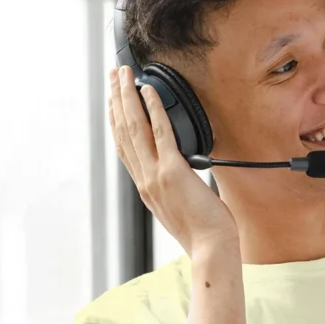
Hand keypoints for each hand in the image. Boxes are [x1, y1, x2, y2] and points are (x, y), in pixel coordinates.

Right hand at [108, 66, 238, 257]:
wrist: (211, 249)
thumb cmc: (204, 232)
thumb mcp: (181, 207)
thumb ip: (176, 187)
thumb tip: (184, 172)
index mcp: (145, 187)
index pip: (124, 147)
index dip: (116, 120)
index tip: (114, 101)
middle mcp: (144, 179)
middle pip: (123, 132)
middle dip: (117, 100)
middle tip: (113, 76)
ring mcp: (156, 175)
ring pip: (135, 128)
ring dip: (128, 97)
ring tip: (124, 74)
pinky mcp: (173, 172)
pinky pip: (161, 133)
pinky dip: (154, 110)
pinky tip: (149, 91)